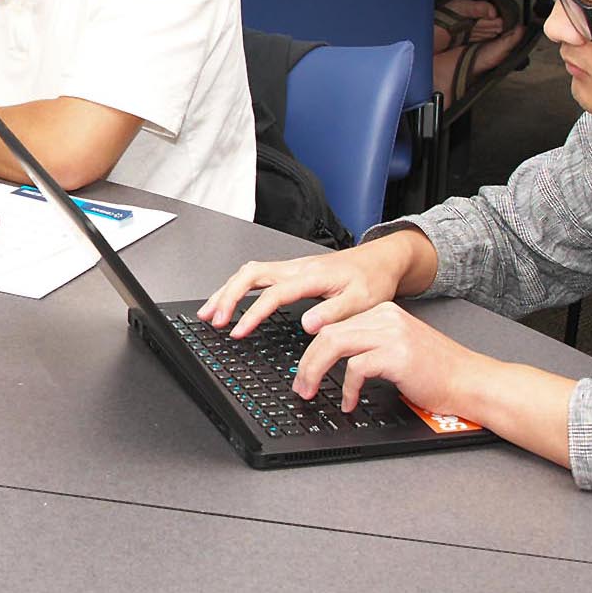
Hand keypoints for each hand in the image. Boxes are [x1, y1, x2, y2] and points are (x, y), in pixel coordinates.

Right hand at [198, 233, 426, 339]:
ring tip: (210, 311)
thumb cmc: (373, 280)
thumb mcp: (363, 302)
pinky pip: (258, 274)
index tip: (238, 331)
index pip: (274, 293)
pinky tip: (230, 298)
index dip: (252, 313)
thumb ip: (334, 313)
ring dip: (227, 289)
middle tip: (212, 320)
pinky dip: (238, 286)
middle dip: (227, 296)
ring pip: (250, 272)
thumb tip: (307, 325)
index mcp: (312, 276)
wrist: (381, 261)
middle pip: (251, 274)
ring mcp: (293, 267)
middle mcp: (297, 268)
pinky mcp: (292, 271)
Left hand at [293, 300, 481, 416]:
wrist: (470, 381)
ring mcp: (391, 333)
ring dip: (315, 371)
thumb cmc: (437, 373)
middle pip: (328, 332)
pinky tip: (350, 402)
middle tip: (300, 386)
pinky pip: (356, 367)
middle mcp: (385, 317)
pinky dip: (347, 388)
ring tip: (310, 392)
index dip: (312, 350)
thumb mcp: (398, 349)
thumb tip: (331, 361)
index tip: (304, 371)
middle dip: (307, 362)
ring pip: (334, 343)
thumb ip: (369, 347)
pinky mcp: (397, 354)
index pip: (335, 324)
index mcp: (383, 313)